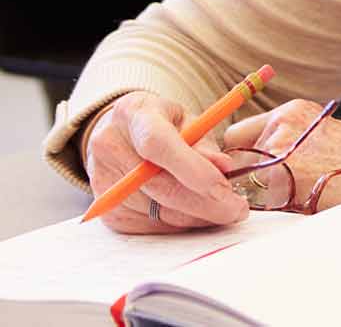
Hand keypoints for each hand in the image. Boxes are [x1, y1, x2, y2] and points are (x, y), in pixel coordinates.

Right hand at [83, 91, 248, 234]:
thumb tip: (225, 168)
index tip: (223, 188)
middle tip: (237, 210)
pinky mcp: (107, 210)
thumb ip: (205, 144)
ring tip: (223, 211)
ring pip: (157, 212)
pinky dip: (179, 225)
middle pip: (158, 185)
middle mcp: (110, 146)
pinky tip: (197, 215)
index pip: (158, 144)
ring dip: (197, 217)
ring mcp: (103, 180)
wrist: (122, 133)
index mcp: (135, 113)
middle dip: (205, 203)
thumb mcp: (189, 121)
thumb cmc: (164, 124)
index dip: (192, 168)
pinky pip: (149, 226)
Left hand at [222, 100, 340, 212]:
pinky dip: (275, 208)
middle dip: (247, 175)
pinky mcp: (282, 180)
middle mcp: (281, 127)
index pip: (237, 133)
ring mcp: (280, 153)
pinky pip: (260, 202)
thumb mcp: (324, 134)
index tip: (251, 169)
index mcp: (291, 112)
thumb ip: (288, 139)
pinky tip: (305, 202)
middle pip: (236, 158)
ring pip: (245, 183)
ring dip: (262, 193)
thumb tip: (253, 159)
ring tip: (301, 194)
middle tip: (278, 186)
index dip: (243, 155)